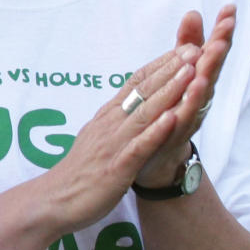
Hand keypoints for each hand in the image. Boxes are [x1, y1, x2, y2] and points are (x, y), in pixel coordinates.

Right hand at [44, 5, 233, 230]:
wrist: (54, 200)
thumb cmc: (79, 171)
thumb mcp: (97, 136)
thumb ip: (113, 118)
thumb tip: (129, 102)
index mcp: (108, 116)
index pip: (136, 83)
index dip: (160, 65)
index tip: (183, 49)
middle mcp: (111, 125)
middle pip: (144, 92)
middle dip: (171, 70)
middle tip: (195, 49)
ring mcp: (113, 145)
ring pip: (145, 113)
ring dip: (169, 92)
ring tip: (190, 72)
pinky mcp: (116, 169)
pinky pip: (138, 147)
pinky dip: (155, 132)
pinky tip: (171, 119)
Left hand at [133, 5, 234, 188]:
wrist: (159, 157)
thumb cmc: (173, 109)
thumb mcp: (180, 73)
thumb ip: (187, 44)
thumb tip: (194, 12)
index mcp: (199, 79)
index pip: (212, 51)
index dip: (221, 31)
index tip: (230, 9)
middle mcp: (199, 98)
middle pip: (211, 72)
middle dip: (218, 53)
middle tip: (223, 34)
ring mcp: (188, 119)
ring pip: (198, 99)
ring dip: (204, 83)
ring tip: (205, 66)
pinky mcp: (173, 139)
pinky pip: (180, 125)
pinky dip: (184, 113)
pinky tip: (184, 103)